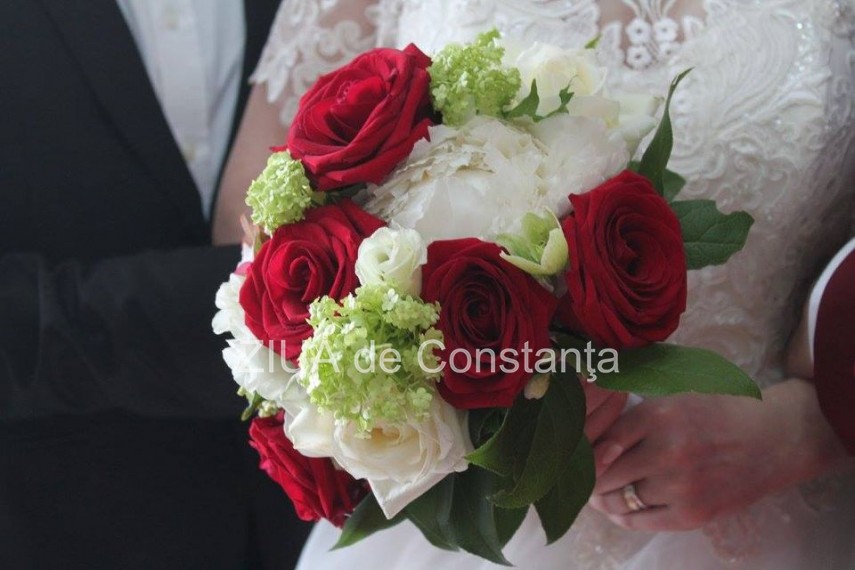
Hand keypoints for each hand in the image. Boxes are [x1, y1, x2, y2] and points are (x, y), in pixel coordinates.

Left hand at [587, 379, 852, 530]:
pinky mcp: (693, 514)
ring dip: (605, 496)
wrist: (772, 439)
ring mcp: (681, 485)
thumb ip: (634, 414)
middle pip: (605, 472)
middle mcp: (667, 450)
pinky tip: (618, 508)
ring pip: (621, 497)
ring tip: (598, 492)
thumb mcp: (674, 397)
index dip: (584, 449)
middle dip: (589, 475)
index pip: (602, 438)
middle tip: (580, 475)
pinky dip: (623, 515)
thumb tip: (588, 434)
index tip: (574, 453)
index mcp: (659, 414)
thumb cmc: (716, 412)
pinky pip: (641, 520)